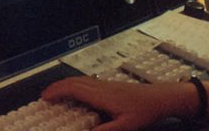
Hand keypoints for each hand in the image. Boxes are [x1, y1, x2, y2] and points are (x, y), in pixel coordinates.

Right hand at [41, 77, 195, 130]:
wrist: (164, 98)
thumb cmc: (146, 111)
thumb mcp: (125, 126)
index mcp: (102, 95)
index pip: (73, 88)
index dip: (57, 91)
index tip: (44, 97)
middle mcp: (102, 87)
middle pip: (75, 82)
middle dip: (58, 87)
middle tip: (46, 97)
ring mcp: (108, 86)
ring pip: (82, 81)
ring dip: (67, 85)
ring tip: (58, 95)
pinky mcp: (113, 87)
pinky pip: (89, 84)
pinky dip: (78, 87)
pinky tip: (80, 96)